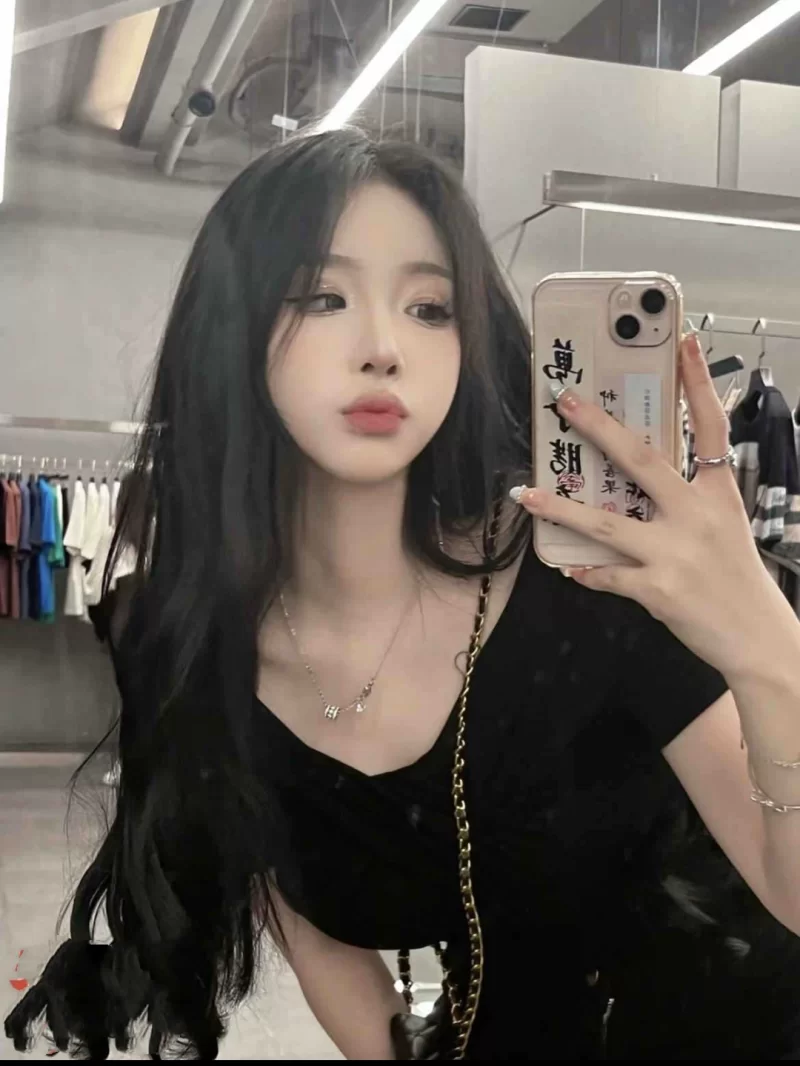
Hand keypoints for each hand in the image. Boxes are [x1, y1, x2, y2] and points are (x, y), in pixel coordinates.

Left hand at [515, 334, 789, 677]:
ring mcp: (676, 553)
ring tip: (528, 494)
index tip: (682, 342)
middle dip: (599, 428)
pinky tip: (569, 567)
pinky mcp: (658, 590)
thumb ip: (689, 501)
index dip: (697, 383)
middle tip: (565, 400)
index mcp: (718, 494)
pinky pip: (608, 575)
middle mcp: (697, 516)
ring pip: (606, 523)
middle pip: (642, 460)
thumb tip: (641, 483)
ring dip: (562, 507)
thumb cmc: (737, 579)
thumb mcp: (725, 527)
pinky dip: (587, 571)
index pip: (710, 427)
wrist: (759, 638)